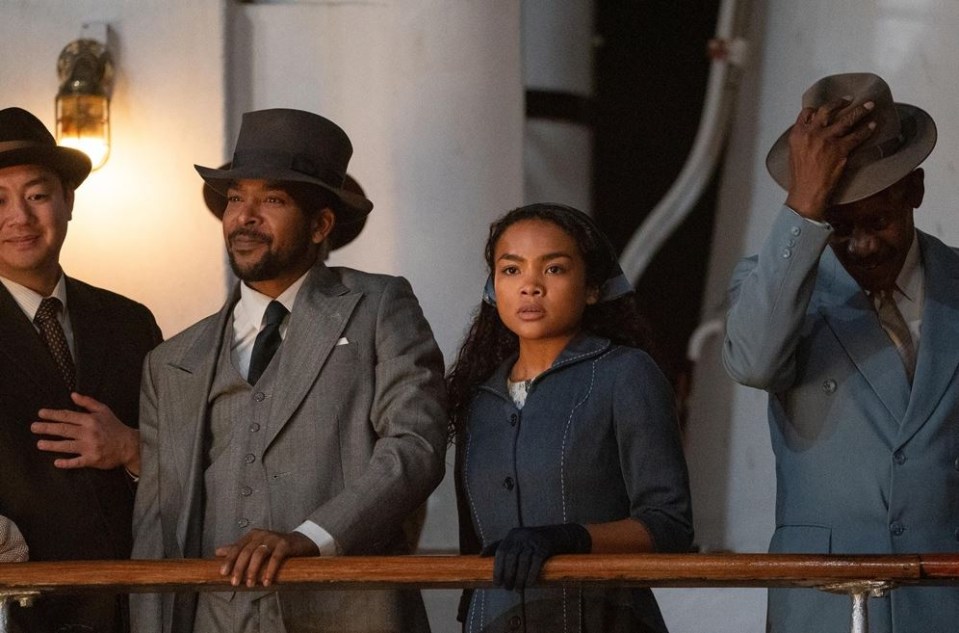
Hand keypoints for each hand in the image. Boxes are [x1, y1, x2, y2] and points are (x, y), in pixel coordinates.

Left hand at [32, 393, 139, 472]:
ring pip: (67, 446)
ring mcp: (90, 447)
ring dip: (52, 445)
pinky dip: (67, 463)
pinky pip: (77, 462)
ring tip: (39, 444)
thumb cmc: (115, 427)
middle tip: (33, 427)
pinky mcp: (92, 459)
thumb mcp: (104, 411)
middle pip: (64, 429)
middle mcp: (88, 432)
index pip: (68, 416)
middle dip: (47, 428)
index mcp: (90, 420)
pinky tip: (57, 463)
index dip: (53, 414)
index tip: (41, 414)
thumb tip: (73, 395)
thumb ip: (88, 402)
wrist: (129, 445)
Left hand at [216, 529, 318, 587]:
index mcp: (252, 535)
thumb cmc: (275, 547)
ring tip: (250, 584)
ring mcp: (274, 538)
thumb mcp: (255, 547)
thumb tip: (217, 552)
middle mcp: (262, 534)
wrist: (300, 542)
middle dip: (239, 568)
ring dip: (253, 570)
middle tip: (235, 583)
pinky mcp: (285, 544)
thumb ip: (238, 550)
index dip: (229, 560)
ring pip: (259, 554)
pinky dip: (270, 570)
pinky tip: (266, 581)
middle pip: (247, 551)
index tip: (223, 573)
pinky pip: (276, 558)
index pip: (237, 547)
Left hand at [481, 523, 590, 590]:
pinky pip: (535, 562)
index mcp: (512, 535)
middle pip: (511, 557)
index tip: (496, 583)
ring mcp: (533, 540)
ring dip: (519, 578)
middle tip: (507, 588)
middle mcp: (521, 535)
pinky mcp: (544, 546)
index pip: (500, 551)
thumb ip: (500, 547)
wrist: (560, 535)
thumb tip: (480, 556)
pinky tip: (529, 584)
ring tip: (517, 589)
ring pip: (522, 561)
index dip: (497, 568)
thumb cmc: (534, 542)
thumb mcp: (517, 541)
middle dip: (508, 575)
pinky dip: (531, 574)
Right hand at [785, 98, 876, 218]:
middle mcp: (812, 133)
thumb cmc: (799, 177)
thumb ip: (803, 140)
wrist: (806, 192)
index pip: (807, 113)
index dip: (817, 108)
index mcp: (797, 134)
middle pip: (827, 110)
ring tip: (869, 105)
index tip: (825, 107)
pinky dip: (866, 130)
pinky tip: (872, 125)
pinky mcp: (840, 149)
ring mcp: (827, 140)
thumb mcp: (794, 153)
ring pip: (846, 119)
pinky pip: (857, 136)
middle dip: (840, 102)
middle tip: (849, 99)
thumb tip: (813, 133)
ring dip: (860, 110)